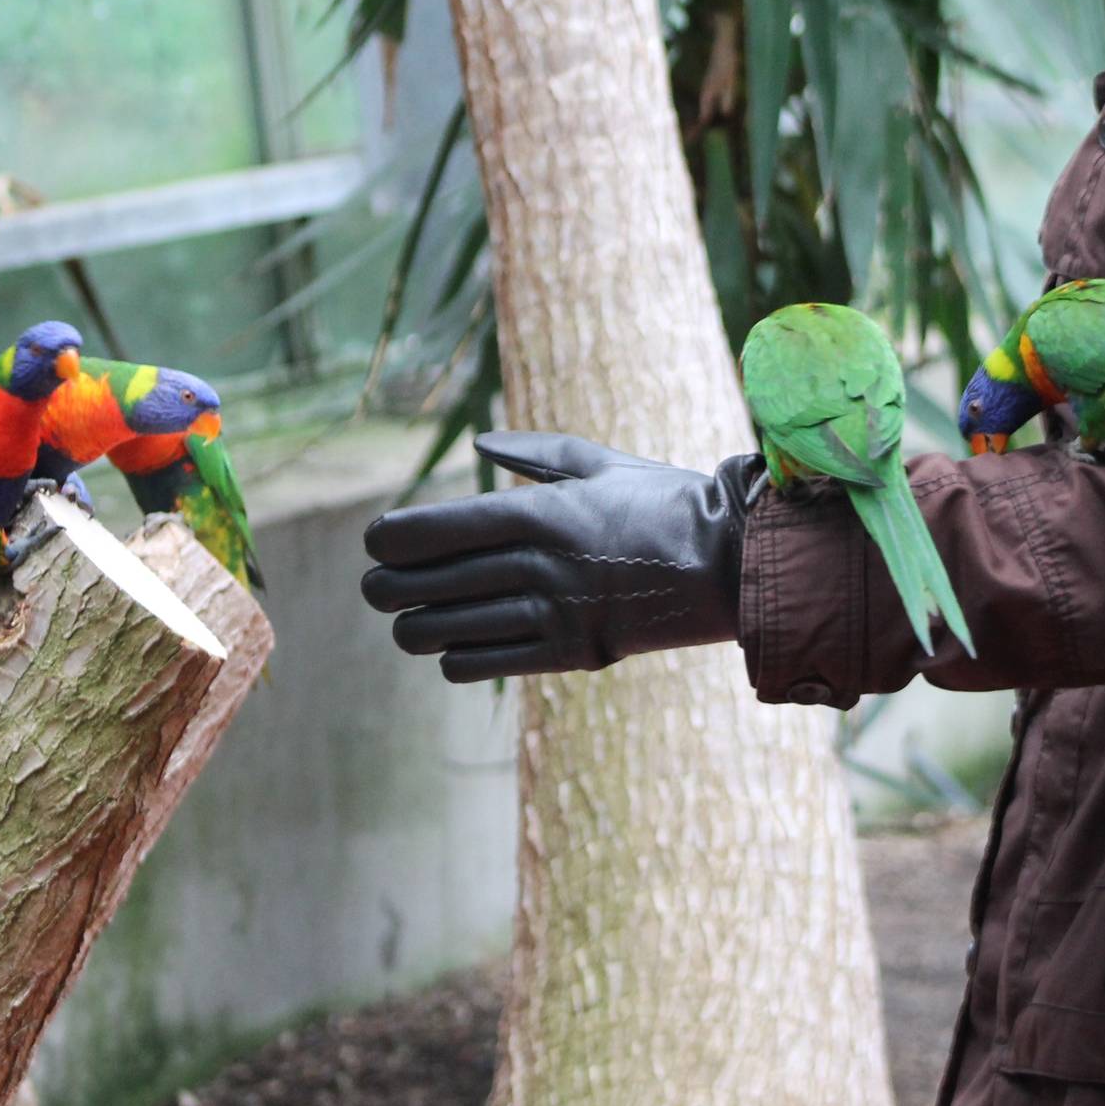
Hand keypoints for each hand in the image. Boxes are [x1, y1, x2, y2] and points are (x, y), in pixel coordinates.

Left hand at [361, 432, 763, 682]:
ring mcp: (554, 613)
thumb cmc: (664, 502)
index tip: (375, 542)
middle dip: (385, 588)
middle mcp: (538, 563)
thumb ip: (534, 452)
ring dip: (414, 627)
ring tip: (410, 620)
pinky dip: (456, 655)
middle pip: (424, 584)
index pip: (434, 529)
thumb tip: (478, 442)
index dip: (389, 540)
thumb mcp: (600, 464)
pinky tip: (456, 643)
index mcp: (540, 510)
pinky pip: (482, 663)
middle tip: (377, 586)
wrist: (729, 564)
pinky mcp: (571, 653)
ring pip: (443, 631)